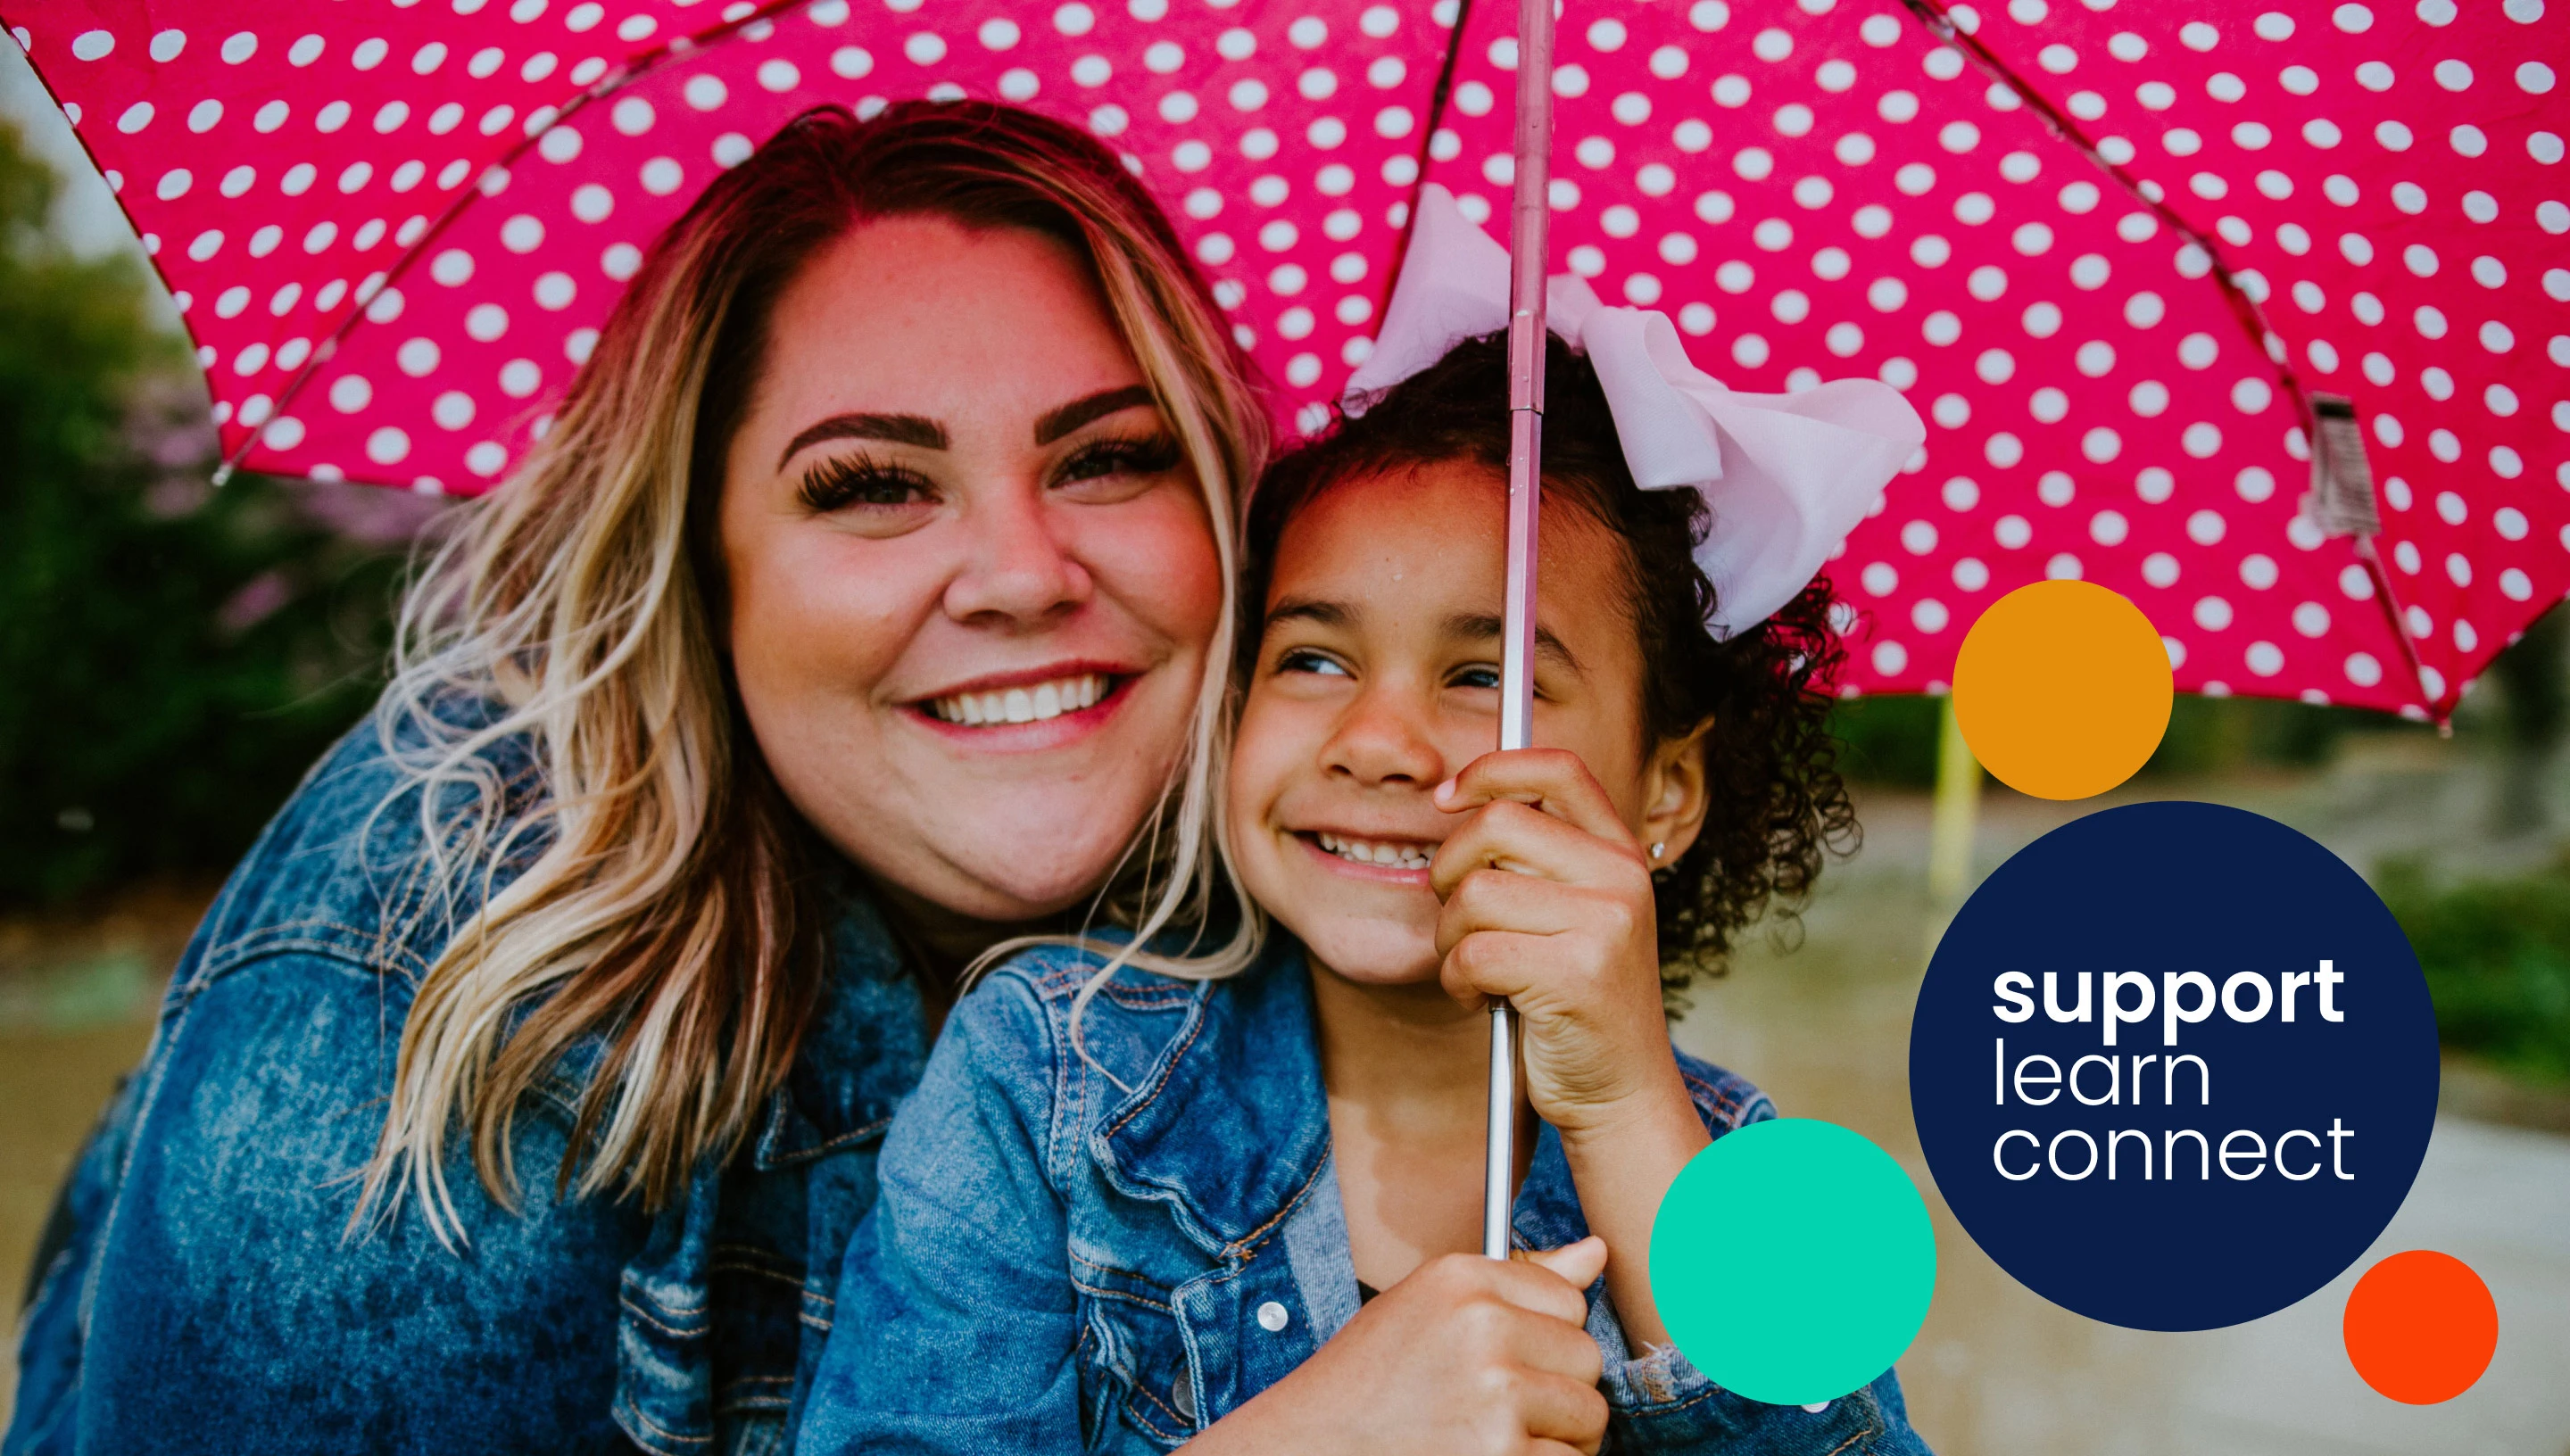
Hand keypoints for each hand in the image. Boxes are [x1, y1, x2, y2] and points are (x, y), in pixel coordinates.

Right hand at [1185, 1240, 1611, 1455]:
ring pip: (1588, 1414)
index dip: (1542, 1339)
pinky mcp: (1502, 1454)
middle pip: (1586, 1357)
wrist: (1310, 1447)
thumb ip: (1517, 1282)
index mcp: (1461, 1279)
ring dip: (1555, 1437)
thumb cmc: (1368, 1385)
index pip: (1568, 1298)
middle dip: (1555, 1391)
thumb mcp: (1430, 1310)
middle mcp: (1481, 1325)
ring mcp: (1496, 1393)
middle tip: (1497, 1409)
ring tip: (1492, 1437)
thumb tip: (1598, 1253)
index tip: (1503, 1360)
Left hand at [1427, 748, 1685, 1137]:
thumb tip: (1457, 801)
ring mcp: (1603, 923)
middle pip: (1495, 825)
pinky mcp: (1574, 974)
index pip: (1557, 769)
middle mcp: (1620, 877)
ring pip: (1473, 893)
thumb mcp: (1574, 913)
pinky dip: (1457, 979)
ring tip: (1475, 968)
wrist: (1621, 1090)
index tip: (1447, 797)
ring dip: (1449, 937)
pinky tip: (1481, 998)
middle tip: (1454, 914)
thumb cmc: (1577, 1000)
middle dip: (1448, 869)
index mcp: (1619, 853)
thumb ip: (1538, 858)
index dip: (1492, 769)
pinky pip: (1472, 951)